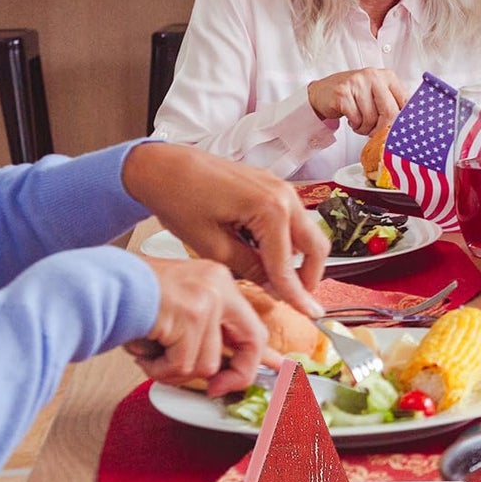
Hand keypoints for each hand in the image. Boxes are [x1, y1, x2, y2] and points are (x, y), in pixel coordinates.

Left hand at [122, 143, 327, 315]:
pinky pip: (291, 218)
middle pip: (315, 244)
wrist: (164, 166)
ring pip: (306, 232)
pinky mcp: (271, 185)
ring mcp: (280, 187)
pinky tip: (264, 255)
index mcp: (270, 209)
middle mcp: (283, 194)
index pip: (288, 264)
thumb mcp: (212, 245)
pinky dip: (287, 241)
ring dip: (298, 258)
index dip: (296, 294)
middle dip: (309, 275)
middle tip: (297, 299)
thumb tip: (273, 286)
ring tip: (275, 280)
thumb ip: (249, 267)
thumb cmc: (180, 200)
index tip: (308, 315)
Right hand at [125, 255, 269, 397]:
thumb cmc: (128, 298)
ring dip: (175, 370)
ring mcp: (207, 300)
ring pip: (207, 364)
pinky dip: (160, 370)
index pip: (252, 322)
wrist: (98, 285)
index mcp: (218, 280)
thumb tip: (222, 369)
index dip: (261, 354)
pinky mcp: (190, 317)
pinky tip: (144, 352)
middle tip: (215, 391)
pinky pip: (183, 365)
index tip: (274, 371)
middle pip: (252, 341)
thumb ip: (201, 330)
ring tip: (152, 353)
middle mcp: (219, 285)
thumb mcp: (175, 305)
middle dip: (238, 375)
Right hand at [306, 67, 406, 134]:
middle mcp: (373, 76)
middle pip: (390, 112)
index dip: (401, 121)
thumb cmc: (354, 96)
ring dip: (366, 128)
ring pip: (371, 118)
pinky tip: (352, 120)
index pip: (404, 102)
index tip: (396, 131)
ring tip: (361, 123)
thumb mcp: (377, 95)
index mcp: (387, 76)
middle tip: (376, 132)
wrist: (323, 92)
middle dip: (383, 129)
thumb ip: (393, 105)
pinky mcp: (342, 93)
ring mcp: (357, 83)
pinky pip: (356, 119)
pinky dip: (355, 125)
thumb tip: (407, 126)